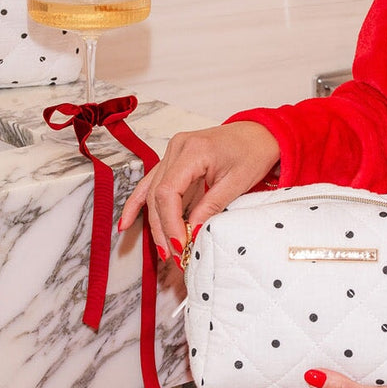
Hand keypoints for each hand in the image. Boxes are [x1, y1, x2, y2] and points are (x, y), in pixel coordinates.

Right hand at [119, 121, 280, 262]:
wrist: (261, 132)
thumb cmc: (254, 151)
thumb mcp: (238, 181)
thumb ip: (212, 206)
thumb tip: (192, 232)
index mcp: (193, 150)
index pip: (168, 192)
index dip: (170, 222)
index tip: (179, 244)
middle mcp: (177, 148)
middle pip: (158, 195)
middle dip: (164, 228)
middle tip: (175, 255)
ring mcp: (173, 153)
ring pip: (153, 193)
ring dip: (156, 223)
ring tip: (164, 250)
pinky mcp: (174, 160)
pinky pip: (152, 184)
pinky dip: (139, 204)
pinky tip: (125, 223)